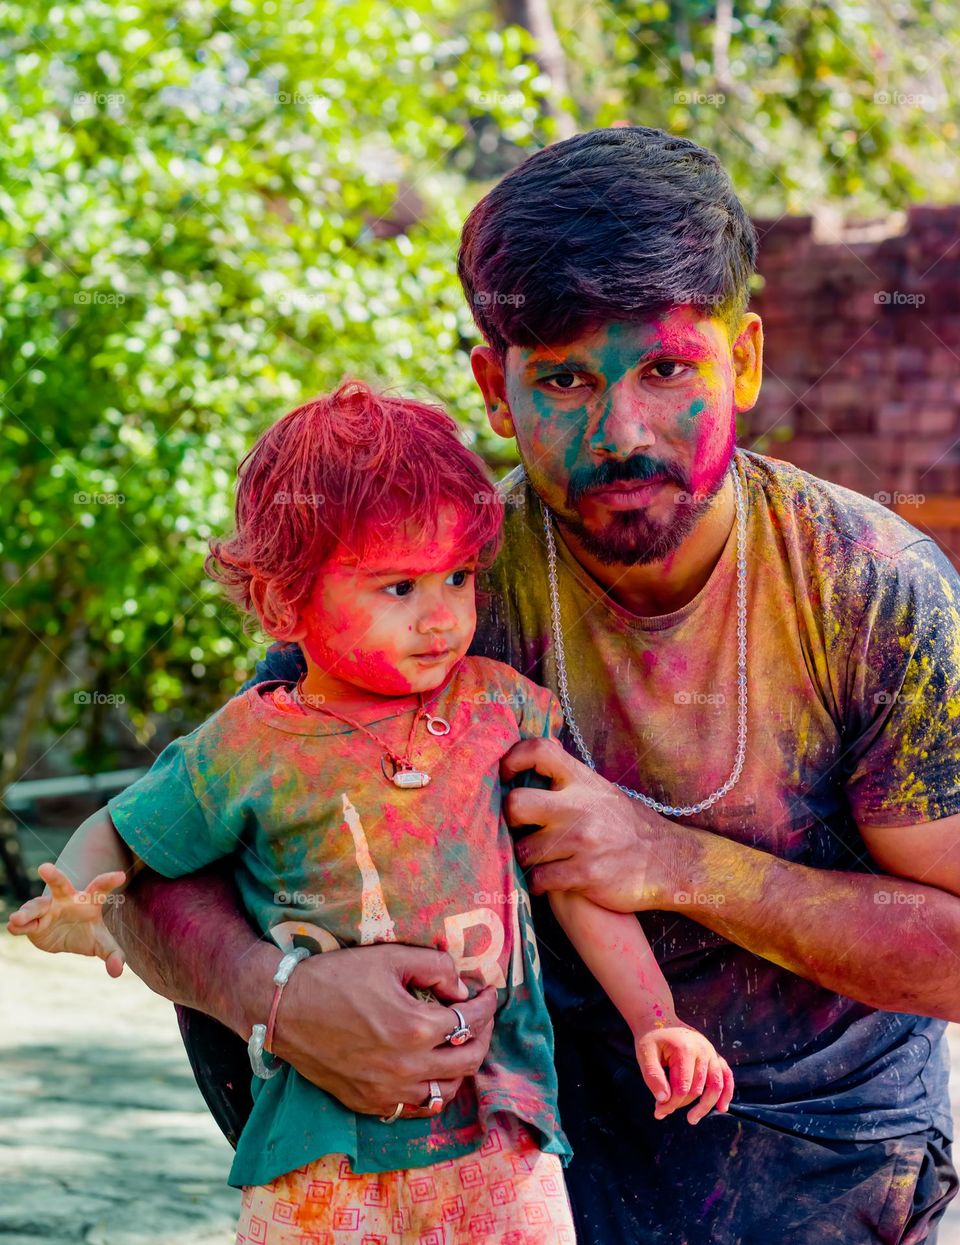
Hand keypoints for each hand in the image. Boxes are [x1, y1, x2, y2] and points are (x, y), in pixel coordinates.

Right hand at [6, 862, 127, 976]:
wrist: (64, 938)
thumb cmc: (87, 933)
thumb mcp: (102, 944)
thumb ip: (113, 954)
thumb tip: (117, 970)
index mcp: (88, 901)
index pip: (100, 888)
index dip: (109, 881)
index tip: (120, 876)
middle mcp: (66, 899)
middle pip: (60, 884)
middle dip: (53, 876)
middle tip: (44, 868)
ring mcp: (48, 909)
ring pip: (36, 905)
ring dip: (27, 911)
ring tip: (17, 918)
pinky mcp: (33, 922)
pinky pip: (24, 922)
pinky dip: (19, 924)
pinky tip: (14, 926)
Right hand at [269, 942, 497, 1119]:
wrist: (285, 1010)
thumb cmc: (337, 978)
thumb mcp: (391, 957)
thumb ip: (436, 968)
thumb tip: (462, 988)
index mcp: (415, 1028)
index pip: (470, 1021)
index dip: (486, 1005)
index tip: (487, 993)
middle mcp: (407, 1068)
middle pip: (468, 1060)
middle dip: (482, 1035)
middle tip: (479, 1016)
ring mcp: (387, 1092)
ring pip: (447, 1091)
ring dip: (460, 1066)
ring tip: (458, 1043)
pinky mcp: (369, 1103)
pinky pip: (416, 1108)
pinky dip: (432, 1091)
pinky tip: (431, 1071)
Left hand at [503, 737, 682, 911]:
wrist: (668, 862)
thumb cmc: (626, 826)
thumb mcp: (602, 791)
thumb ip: (569, 778)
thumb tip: (536, 755)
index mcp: (583, 780)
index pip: (539, 751)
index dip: (512, 759)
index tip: (505, 776)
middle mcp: (580, 806)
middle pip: (516, 805)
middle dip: (509, 820)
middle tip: (519, 828)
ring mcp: (582, 841)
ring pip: (524, 850)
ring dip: (526, 859)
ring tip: (539, 859)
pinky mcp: (585, 875)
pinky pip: (539, 880)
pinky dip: (538, 883)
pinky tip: (547, 880)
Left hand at [635, 1019, 734, 1125]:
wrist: (659, 1020)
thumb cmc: (651, 1039)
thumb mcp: (644, 1055)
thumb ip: (653, 1077)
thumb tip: (664, 1101)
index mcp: (685, 1049)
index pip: (683, 1088)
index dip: (671, 1104)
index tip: (658, 1111)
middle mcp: (703, 1050)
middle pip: (697, 1089)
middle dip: (681, 1105)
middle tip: (664, 1112)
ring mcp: (711, 1052)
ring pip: (716, 1085)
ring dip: (707, 1105)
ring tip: (692, 1119)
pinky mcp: (714, 1055)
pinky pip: (727, 1075)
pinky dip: (727, 1092)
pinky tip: (722, 1107)